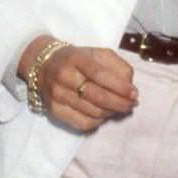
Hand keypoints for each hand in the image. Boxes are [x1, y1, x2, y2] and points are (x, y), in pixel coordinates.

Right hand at [19, 36, 137, 132]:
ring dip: (111, 112)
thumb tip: (130, 89)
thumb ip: (118, 67)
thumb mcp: (97, 54)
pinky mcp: (54, 110)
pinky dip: (98, 121)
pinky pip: (83, 123)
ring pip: (92, 112)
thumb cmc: (77, 60)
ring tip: (119, 108)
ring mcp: (57, 95)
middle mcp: (63, 77)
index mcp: (75, 58)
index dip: (120, 87)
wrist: (43, 65)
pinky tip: (103, 114)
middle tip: (131, 104)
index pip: (100, 75)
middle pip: (97, 96)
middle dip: (120, 103)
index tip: (134, 94)